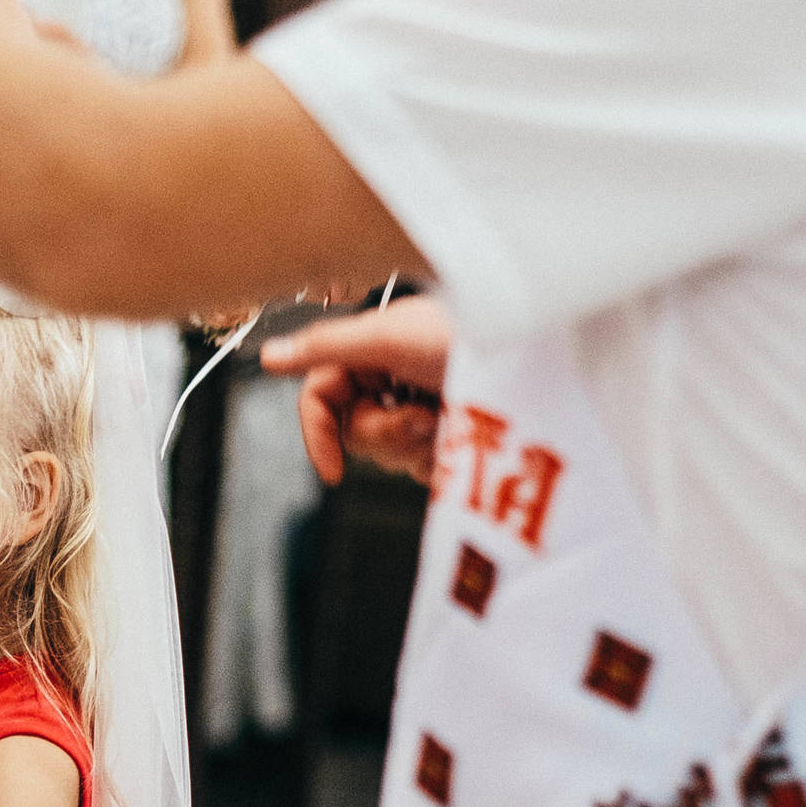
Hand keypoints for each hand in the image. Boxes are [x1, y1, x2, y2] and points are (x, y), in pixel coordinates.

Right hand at [258, 293, 450, 486]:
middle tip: (420, 418)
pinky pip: (422, 465)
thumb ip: (324, 347)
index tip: (333, 472)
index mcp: (371, 350)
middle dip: (384, 434)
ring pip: (386, 452)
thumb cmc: (468, 334)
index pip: (320, 397)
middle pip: (352, 431)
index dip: (317, 434)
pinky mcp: (448, 433)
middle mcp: (392, 377)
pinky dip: (439, 459)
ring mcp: (420, 406)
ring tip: (449, 420)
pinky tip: (462, 440)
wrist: (538, 361)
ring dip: (415, 445)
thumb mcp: (388, 338)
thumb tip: (267, 357)